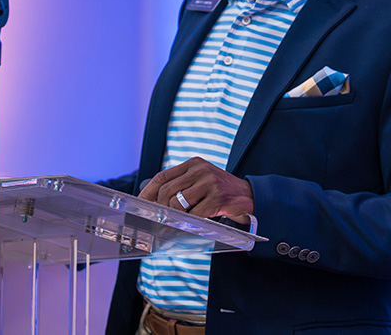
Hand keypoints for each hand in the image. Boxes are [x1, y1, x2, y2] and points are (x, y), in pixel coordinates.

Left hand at [138, 157, 253, 220]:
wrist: (250, 196)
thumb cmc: (221, 192)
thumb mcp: (202, 181)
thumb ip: (182, 186)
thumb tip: (155, 203)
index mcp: (193, 164)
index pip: (162, 176)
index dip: (148, 192)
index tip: (140, 204)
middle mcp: (200, 170)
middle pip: (167, 191)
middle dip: (159, 209)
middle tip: (158, 220)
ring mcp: (210, 183)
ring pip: (178, 203)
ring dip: (174, 217)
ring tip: (175, 224)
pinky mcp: (218, 198)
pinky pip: (194, 215)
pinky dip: (189, 224)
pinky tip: (189, 227)